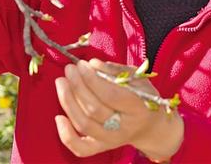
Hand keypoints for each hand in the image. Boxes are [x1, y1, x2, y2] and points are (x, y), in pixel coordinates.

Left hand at [55, 59, 183, 160]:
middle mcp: (125, 128)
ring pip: (84, 125)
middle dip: (77, 86)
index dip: (92, 79)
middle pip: (94, 109)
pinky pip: (81, 148)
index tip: (82, 65)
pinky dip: (66, 135)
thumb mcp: (138, 78)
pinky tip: (58, 117)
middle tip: (70, 69)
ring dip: (68, 102)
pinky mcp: (102, 147)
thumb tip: (93, 64)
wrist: (152, 127)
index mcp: (138, 108)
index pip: (111, 95)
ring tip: (61, 82)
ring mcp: (112, 140)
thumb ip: (116, 70)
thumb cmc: (143, 96)